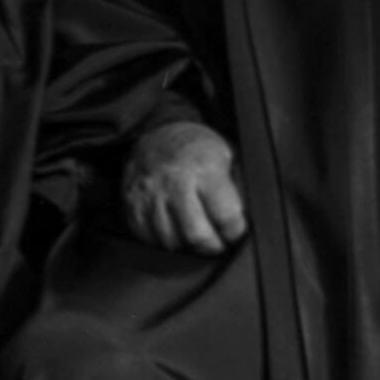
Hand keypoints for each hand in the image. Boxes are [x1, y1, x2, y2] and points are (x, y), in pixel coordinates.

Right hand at [123, 119, 247, 255]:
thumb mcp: (226, 156)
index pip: (226, 218)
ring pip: (170, 240)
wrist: (158, 132)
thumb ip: (235, 188)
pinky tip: (174, 234)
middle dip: (212, 247)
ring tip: (196, 239)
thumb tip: (247, 218)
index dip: (235, 232)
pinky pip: (146, 236)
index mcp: (205, 170)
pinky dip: (161, 241)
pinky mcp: (132, 201)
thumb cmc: (197, 148)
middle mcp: (175, 182)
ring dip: (186, 246)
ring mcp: (150, 193)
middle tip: (217, 244)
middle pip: (196, 234)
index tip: (235, 233)